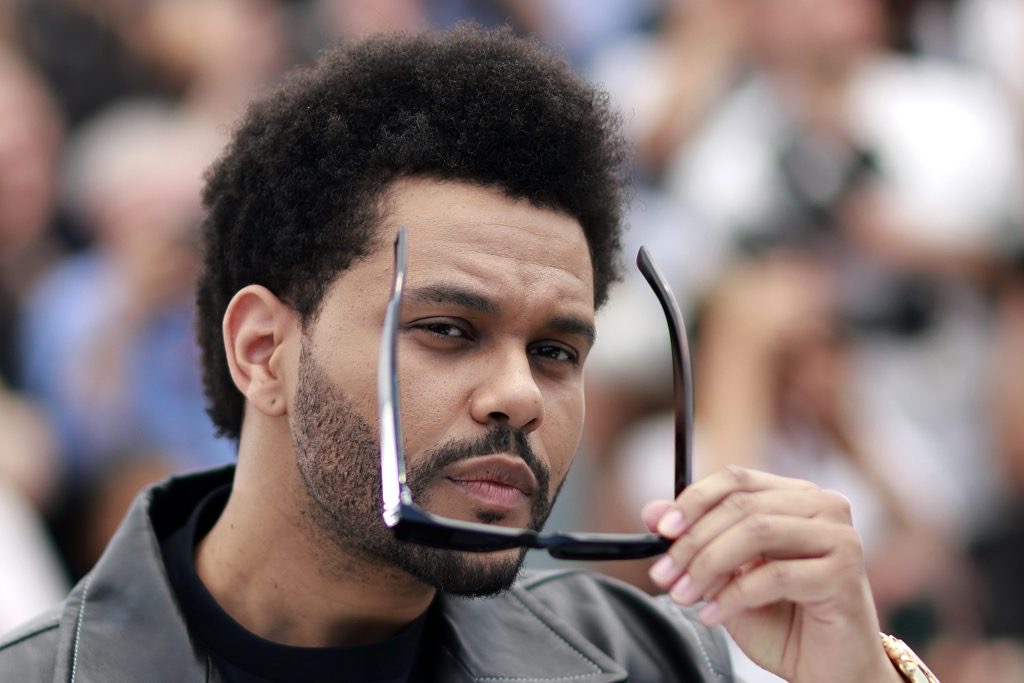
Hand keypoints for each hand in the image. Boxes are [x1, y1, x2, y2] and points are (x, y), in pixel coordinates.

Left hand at [643, 466, 901, 682]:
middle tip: (663, 574)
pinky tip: (712, 615)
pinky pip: (775, 575)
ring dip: (708, 565)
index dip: (694, 500)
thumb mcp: (727, 576)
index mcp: (796, 496)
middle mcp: (824, 506)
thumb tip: (652, 512)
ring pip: (757, 532)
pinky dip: (733, 596)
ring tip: (683, 595)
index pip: (737, 479)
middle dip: (693, 542)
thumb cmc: (783, 620)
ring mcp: (839, 537)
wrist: (830, 671)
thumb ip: (695, 540)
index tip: (661, 531)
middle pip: (742, 506)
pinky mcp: (845, 574)